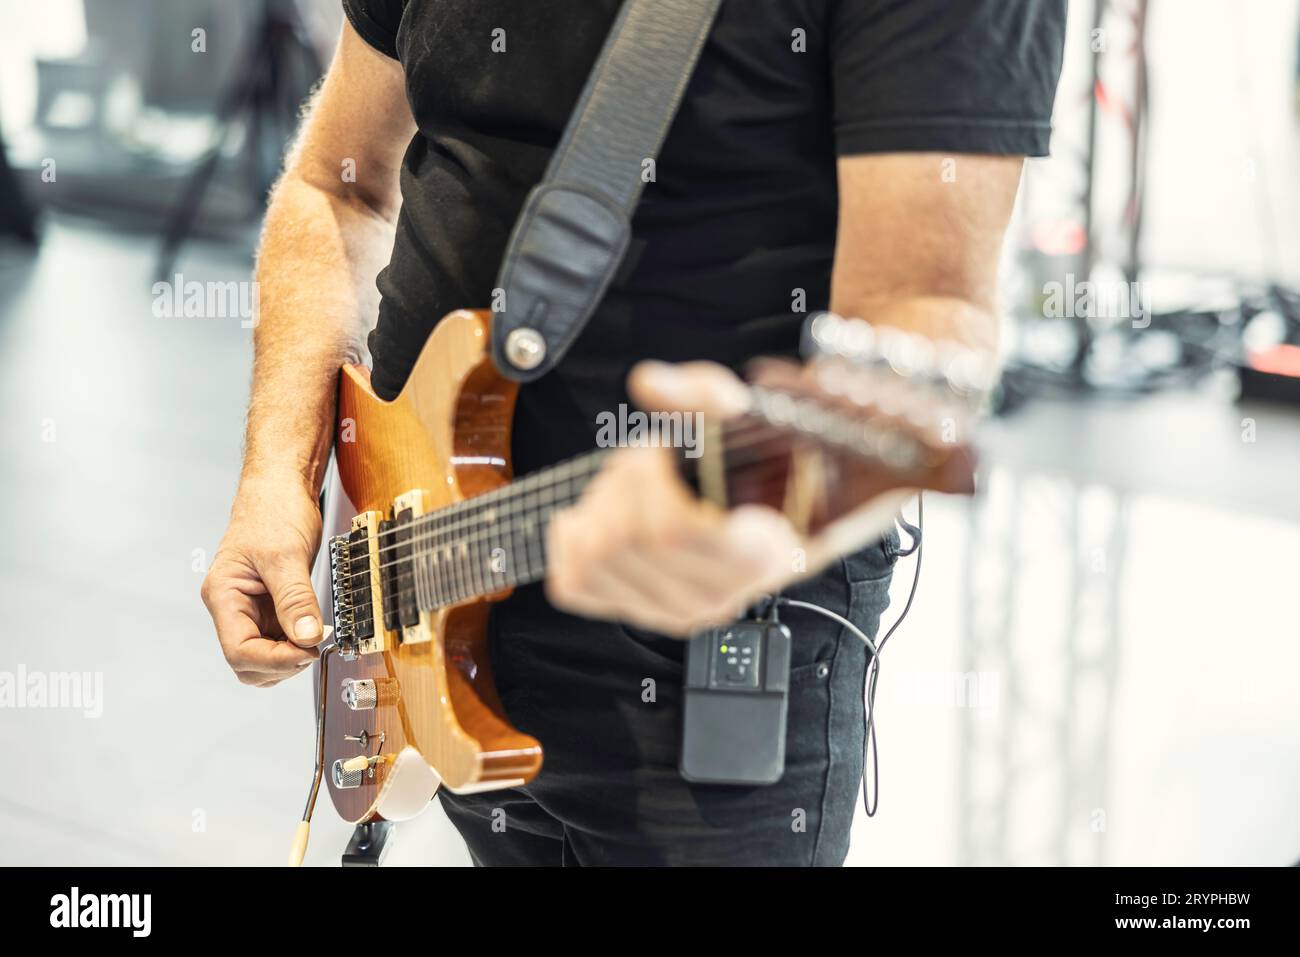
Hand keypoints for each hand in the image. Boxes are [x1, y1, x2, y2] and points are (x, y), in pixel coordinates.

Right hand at [201, 474, 328, 685]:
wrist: (281, 488)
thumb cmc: (273, 511)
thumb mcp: (286, 555)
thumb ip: (295, 599)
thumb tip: (306, 637)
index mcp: (223, 595)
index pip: (239, 650)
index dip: (275, 660)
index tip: (308, 651)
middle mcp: (232, 607)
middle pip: (247, 662)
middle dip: (280, 664)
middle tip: (313, 646)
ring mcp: (251, 609)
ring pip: (262, 657)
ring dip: (288, 658)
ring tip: (313, 636)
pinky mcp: (270, 607)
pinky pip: (278, 640)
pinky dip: (295, 643)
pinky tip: (312, 629)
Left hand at [545, 361, 805, 636]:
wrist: (774, 515)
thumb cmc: (762, 471)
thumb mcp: (746, 421)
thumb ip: (702, 394)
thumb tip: (648, 383)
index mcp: (756, 552)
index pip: (671, 530)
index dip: (648, 481)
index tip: (661, 450)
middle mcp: (716, 594)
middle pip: (626, 539)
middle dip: (622, 481)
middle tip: (645, 458)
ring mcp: (677, 611)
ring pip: (595, 559)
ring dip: (600, 505)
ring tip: (628, 485)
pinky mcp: (643, 614)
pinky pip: (574, 586)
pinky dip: (568, 544)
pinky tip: (592, 516)